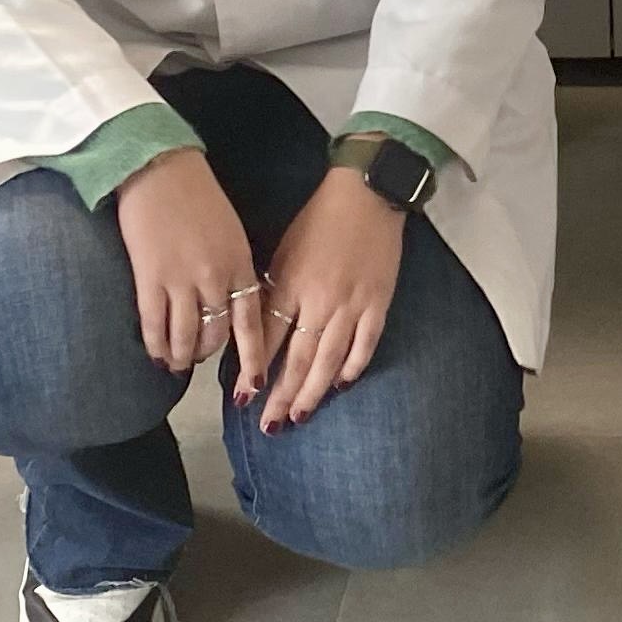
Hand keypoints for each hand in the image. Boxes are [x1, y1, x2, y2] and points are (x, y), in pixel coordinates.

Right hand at [115, 148, 274, 383]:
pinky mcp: (149, 278)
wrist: (160, 168)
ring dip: (181, 356)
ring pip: (185, 336)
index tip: (255, 384)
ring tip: (176, 362)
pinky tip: (156, 354)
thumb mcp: (231, 232)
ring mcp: (181, 280)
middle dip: (208, 355)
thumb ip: (233, 269)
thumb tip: (230, 303)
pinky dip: (156, 346)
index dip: (252, 357)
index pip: (251, 322)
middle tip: (199, 359)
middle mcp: (214, 277)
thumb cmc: (198, 196)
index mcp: (240, 264)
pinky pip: (154, 325)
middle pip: (216, 335)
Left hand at [253, 165, 406, 431]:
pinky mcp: (378, 304)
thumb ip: (274, 293)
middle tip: (269, 425)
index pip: (270, 339)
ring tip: (299, 416)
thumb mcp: (283, 252)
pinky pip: (365, 345)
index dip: (255, 370)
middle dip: (281, 395)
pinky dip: (352, 368)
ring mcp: (352, 305)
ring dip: (313, 392)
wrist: (368, 195)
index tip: (243, 397)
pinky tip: (340, 386)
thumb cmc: (319, 221)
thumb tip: (260, 332)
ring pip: (330, 360)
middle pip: (298, 359)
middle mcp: (320, 301)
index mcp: (291, 285)